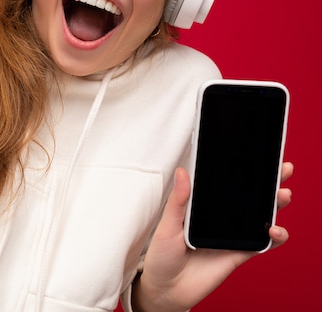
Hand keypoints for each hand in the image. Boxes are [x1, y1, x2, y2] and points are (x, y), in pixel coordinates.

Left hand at [133, 162, 293, 311]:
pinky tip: (275, 230)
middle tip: (282, 168)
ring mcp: (231, 235)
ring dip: (276, 204)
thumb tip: (181, 172)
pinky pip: (262, 244)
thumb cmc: (161, 256)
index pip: (225, 185)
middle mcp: (220, 219)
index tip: (255, 154)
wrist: (166, 290)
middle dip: (268, 181)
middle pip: (249, 197)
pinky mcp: (239, 253)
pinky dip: (274, 237)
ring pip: (260, 216)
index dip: (241, 171)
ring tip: (282, 194)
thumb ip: (178, 202)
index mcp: (202, 207)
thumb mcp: (166, 226)